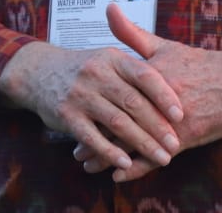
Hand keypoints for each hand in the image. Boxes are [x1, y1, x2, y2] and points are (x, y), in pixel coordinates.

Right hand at [0, 39, 184, 177]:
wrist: (40, 72)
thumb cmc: (86, 68)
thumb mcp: (109, 56)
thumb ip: (138, 62)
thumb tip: (176, 74)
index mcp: (113, 58)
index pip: (144, 75)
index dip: (164, 95)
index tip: (181, 115)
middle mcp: (97, 74)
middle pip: (133, 102)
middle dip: (157, 126)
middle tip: (175, 144)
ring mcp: (81, 95)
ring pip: (116, 122)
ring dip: (141, 143)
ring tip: (162, 158)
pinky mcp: (67, 116)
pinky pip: (92, 137)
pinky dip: (110, 152)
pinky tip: (126, 163)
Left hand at [73, 5, 221, 180]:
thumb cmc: (199, 63)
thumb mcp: (164, 47)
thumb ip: (133, 33)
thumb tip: (109, 8)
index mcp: (149, 76)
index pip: (113, 95)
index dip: (93, 108)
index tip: (73, 114)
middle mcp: (157, 99)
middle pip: (118, 122)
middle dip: (94, 138)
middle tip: (75, 150)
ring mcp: (171, 121)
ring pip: (133, 143)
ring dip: (109, 157)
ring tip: (88, 165)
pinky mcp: (185, 137)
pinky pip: (156, 156)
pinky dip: (136, 169)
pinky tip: (118, 177)